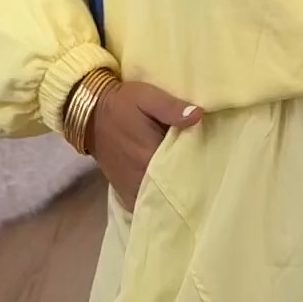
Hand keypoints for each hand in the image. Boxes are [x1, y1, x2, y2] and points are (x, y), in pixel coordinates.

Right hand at [88, 82, 201, 209]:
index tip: (212, 165)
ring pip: (159, 200)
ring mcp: (131, 188)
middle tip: (206, 176)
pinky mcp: (124, 191)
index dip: (199, 170)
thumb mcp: (147, 97)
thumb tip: (197, 115)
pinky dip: (156, 203)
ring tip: (191, 186)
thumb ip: (171, 107)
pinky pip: (144, 205)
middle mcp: (140, 178)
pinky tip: (168, 195)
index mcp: (149, 155)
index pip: (183, 172)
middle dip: (189, 185)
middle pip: (173, 190)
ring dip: (173, 195)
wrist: (90, 114)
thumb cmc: (122, 104)